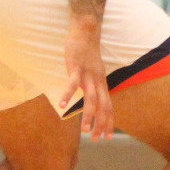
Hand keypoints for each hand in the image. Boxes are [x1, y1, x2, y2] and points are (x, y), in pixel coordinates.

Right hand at [64, 19, 112, 139]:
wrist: (87, 30)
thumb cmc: (88, 51)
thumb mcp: (94, 70)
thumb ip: (94, 84)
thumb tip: (92, 97)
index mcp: (101, 83)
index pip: (108, 106)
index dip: (109, 122)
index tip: (107, 137)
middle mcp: (97, 81)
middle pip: (103, 106)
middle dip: (101, 124)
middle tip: (97, 139)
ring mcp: (87, 74)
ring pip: (91, 98)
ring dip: (89, 115)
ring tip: (84, 130)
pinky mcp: (76, 66)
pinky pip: (72, 83)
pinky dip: (68, 94)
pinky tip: (61, 105)